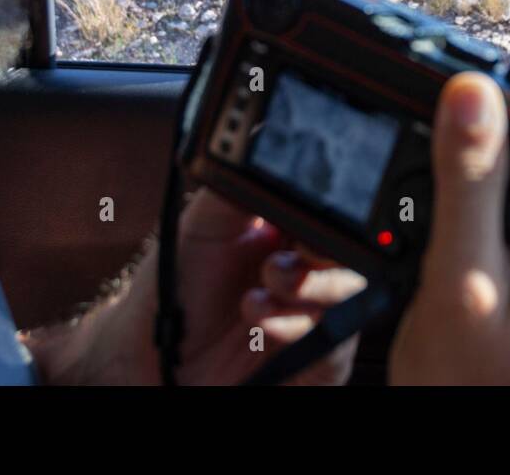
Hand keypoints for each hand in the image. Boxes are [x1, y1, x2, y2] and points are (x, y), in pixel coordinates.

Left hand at [171, 189, 365, 385]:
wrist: (157, 357)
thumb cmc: (177, 289)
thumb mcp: (202, 223)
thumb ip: (238, 186)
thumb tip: (261, 151)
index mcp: (292, 231)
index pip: (330, 211)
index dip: (328, 209)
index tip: (305, 214)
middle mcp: (311, 270)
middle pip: (352, 250)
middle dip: (326, 249)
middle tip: (294, 252)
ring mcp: (317, 314)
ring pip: (350, 292)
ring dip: (308, 287)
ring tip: (264, 287)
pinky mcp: (320, 359)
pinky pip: (336, 343)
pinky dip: (298, 328)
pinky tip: (262, 323)